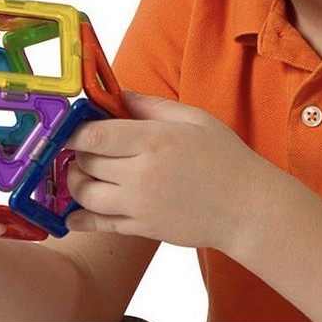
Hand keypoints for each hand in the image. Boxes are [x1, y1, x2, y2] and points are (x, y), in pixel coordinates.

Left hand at [64, 91, 269, 248]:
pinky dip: (80, 219)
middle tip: (84, 148)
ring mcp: (140, 205)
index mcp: (153, 141)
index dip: (74, 130)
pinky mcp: (142, 228)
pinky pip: (99, 225)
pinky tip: (74, 213)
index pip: (93, 135)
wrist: (248, 208)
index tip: (73, 127)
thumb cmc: (225, 159)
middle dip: (77, 154)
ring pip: (85, 195)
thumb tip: (118, 93)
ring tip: (84, 174)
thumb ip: (150, 105)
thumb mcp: (193, 118)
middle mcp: (141, 174)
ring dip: (76, 183)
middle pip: (85, 163)